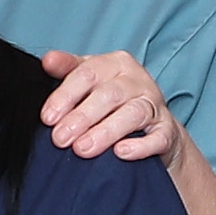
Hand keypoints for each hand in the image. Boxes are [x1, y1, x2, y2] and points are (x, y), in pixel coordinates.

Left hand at [38, 49, 180, 163]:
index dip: (65, 96)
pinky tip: (120, 153)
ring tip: (83, 149)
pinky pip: (158, 137)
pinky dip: (140, 146)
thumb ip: (68, 70)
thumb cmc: (114, 102)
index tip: (48, 117)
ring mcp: (155, 105)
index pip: (87, 74)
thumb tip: (47, 60)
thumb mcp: (90, 81)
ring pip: (132, 115)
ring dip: (105, 132)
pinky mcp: (168, 131)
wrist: (154, 129)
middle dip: (81, 117)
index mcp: (116, 63)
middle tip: (60, 139)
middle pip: (109, 95)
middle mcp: (137, 80)